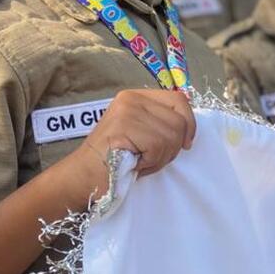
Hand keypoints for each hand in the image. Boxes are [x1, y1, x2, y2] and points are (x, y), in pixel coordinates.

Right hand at [61, 88, 195, 200]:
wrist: (84, 177)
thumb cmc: (116, 161)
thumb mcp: (142, 135)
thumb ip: (161, 124)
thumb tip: (189, 129)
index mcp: (136, 96)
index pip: (179, 100)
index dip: (189, 124)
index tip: (185, 144)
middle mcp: (131, 98)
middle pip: (179, 121)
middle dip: (172, 148)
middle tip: (151, 159)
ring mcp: (127, 110)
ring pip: (171, 135)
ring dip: (160, 158)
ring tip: (140, 161)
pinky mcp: (124, 125)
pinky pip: (158, 146)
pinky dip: (151, 162)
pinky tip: (135, 164)